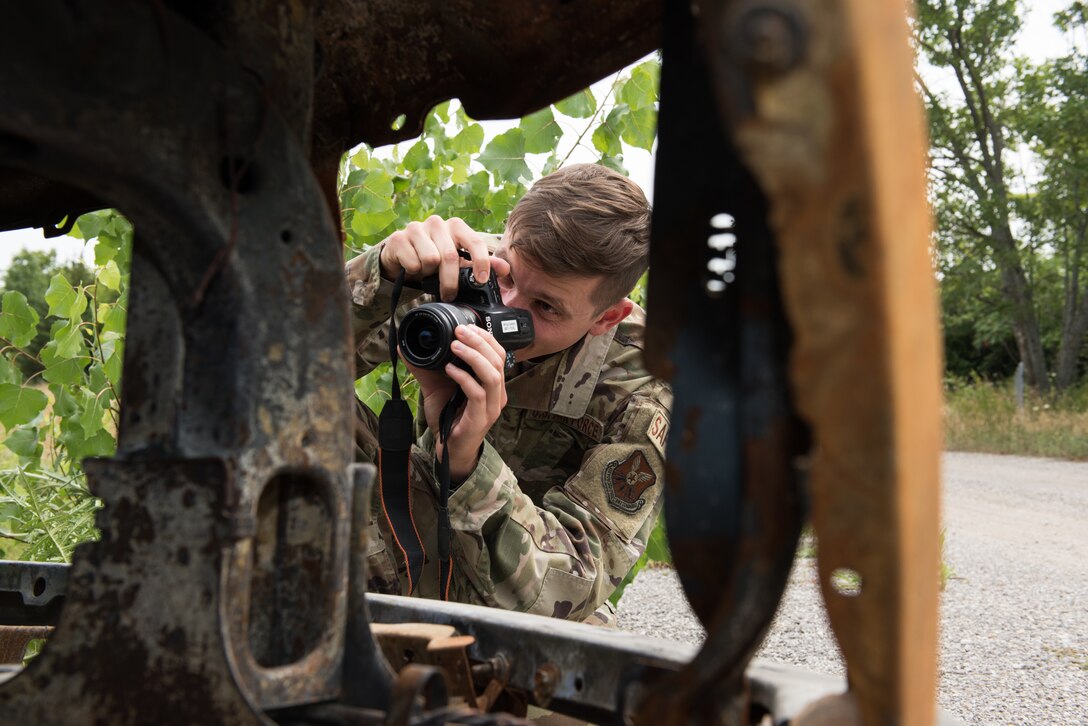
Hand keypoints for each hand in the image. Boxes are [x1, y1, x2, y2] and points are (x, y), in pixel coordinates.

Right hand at [378, 215, 509, 301]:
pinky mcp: (398, 238)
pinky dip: (414, 271)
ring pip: (431, 259)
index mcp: (456, 226)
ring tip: (427, 271)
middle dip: (450, 281)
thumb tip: (505, 269)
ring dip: (429, 273)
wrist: (400, 257)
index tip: (482, 280)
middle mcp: (437, 222)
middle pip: (450, 256)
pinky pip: (413, 263)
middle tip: (449, 294)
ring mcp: (416, 228)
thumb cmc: (434, 258)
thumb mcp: (460, 262)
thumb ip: (482, 264)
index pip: (475, 241)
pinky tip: (413, 267)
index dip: (481, 262)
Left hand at [403, 325, 507, 480]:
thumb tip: (405, 347)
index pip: (498, 354)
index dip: (485, 337)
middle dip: (479, 341)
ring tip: (454, 346)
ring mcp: (491, 407)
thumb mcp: (435, 386)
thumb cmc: (448, 417)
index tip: (467, 326)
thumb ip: (425, 367)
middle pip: (498, 360)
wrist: (448, 449)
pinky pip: (477, 393)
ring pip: (492, 375)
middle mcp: (497, 394)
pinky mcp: (481, 418)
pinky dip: (464, 378)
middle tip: (459, 331)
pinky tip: (449, 370)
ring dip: (473, 357)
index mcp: (492, 383)